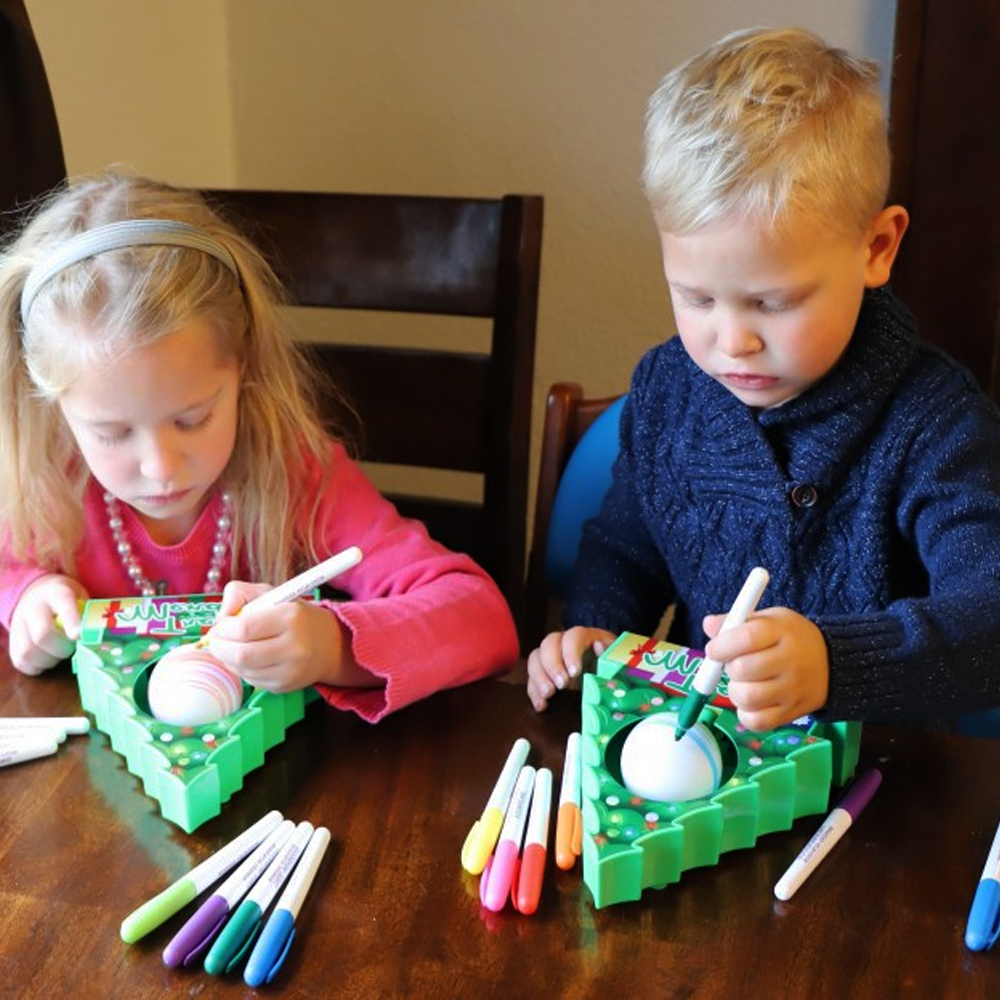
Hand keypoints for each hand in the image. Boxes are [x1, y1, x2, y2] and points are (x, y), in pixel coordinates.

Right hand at [9, 574, 88, 674]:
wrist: (38, 592)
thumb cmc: (69, 599)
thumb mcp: (82, 597)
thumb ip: (89, 613)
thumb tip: (102, 635)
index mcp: (57, 592)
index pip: (63, 604)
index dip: (71, 621)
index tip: (78, 636)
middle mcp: (34, 606)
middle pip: (43, 635)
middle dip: (62, 649)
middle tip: (72, 648)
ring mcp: (19, 623)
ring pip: (28, 651)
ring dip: (49, 660)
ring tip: (59, 654)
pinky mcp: (12, 640)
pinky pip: (20, 661)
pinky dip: (36, 666)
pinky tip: (47, 659)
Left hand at [208, 581, 375, 691]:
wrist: (329, 644)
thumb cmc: (293, 616)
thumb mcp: (270, 593)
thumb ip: (240, 593)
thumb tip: (220, 617)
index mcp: (290, 617)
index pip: (244, 628)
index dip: (224, 628)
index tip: (221, 625)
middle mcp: (294, 646)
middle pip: (241, 655)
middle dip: (219, 648)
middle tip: (215, 640)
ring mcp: (290, 670)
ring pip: (243, 670)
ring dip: (228, 660)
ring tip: (231, 648)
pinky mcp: (285, 686)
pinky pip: (252, 681)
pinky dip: (242, 670)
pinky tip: (247, 659)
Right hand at [526, 626, 615, 711]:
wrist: (605, 676)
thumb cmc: (611, 667)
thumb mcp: (615, 660)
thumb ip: (609, 653)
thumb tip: (598, 645)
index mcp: (584, 637)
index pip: (572, 636)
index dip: (571, 653)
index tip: (575, 672)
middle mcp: (563, 643)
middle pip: (548, 644)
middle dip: (552, 665)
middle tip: (561, 685)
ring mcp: (551, 659)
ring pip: (535, 659)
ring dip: (539, 677)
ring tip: (548, 694)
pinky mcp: (544, 675)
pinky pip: (531, 679)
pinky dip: (533, 692)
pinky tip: (541, 705)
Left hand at [703, 606, 828, 730]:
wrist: (831, 663)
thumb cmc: (789, 638)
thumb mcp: (768, 620)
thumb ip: (736, 622)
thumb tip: (708, 624)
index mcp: (782, 631)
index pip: (747, 638)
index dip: (722, 645)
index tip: (714, 650)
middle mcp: (790, 661)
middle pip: (743, 670)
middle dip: (729, 668)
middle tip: (735, 664)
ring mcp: (793, 689)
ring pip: (747, 698)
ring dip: (736, 691)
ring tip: (744, 683)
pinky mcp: (793, 713)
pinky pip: (758, 722)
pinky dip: (746, 714)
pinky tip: (751, 702)